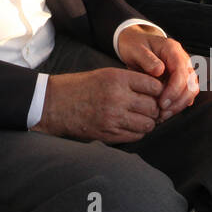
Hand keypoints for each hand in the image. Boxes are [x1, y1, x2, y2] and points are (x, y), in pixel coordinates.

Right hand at [33, 68, 163, 142]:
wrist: (53, 104)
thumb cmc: (79, 87)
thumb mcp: (104, 74)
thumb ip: (129, 81)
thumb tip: (155, 90)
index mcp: (117, 79)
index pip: (153, 85)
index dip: (158, 90)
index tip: (155, 93)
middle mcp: (117, 98)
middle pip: (153, 106)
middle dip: (155, 108)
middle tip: (150, 108)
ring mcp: (113, 118)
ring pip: (148, 124)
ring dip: (148, 122)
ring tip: (141, 118)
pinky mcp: (109, 134)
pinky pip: (136, 136)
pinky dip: (138, 132)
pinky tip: (131, 126)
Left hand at [117, 26, 199, 119]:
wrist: (135, 43)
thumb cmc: (135, 45)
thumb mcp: (135, 49)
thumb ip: (147, 59)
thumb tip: (160, 70)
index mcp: (173, 50)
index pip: (181, 72)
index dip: (174, 90)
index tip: (162, 103)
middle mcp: (182, 60)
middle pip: (191, 84)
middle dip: (178, 101)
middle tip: (163, 112)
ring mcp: (183, 70)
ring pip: (191, 91)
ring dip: (179, 105)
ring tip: (163, 115)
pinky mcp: (180, 80)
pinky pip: (185, 94)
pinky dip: (177, 105)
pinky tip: (165, 113)